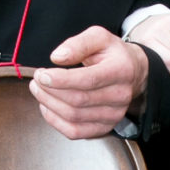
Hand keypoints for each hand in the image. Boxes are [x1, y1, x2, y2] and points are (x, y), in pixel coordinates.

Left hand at [29, 26, 148, 137]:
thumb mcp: (99, 37)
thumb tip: (57, 57)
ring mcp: (114, 115)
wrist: (132, 72)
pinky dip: (55, 121)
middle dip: (50, 91)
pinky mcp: (104, 128)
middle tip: (37, 79)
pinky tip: (47, 106)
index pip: (88, 80)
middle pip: (78, 100)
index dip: (61, 80)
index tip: (41, 74)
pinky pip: (75, 132)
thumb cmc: (112, 54)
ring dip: (49, 104)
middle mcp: (120, 96)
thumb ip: (78, 44)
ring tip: (38, 90)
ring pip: (73, 117)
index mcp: (121, 70)